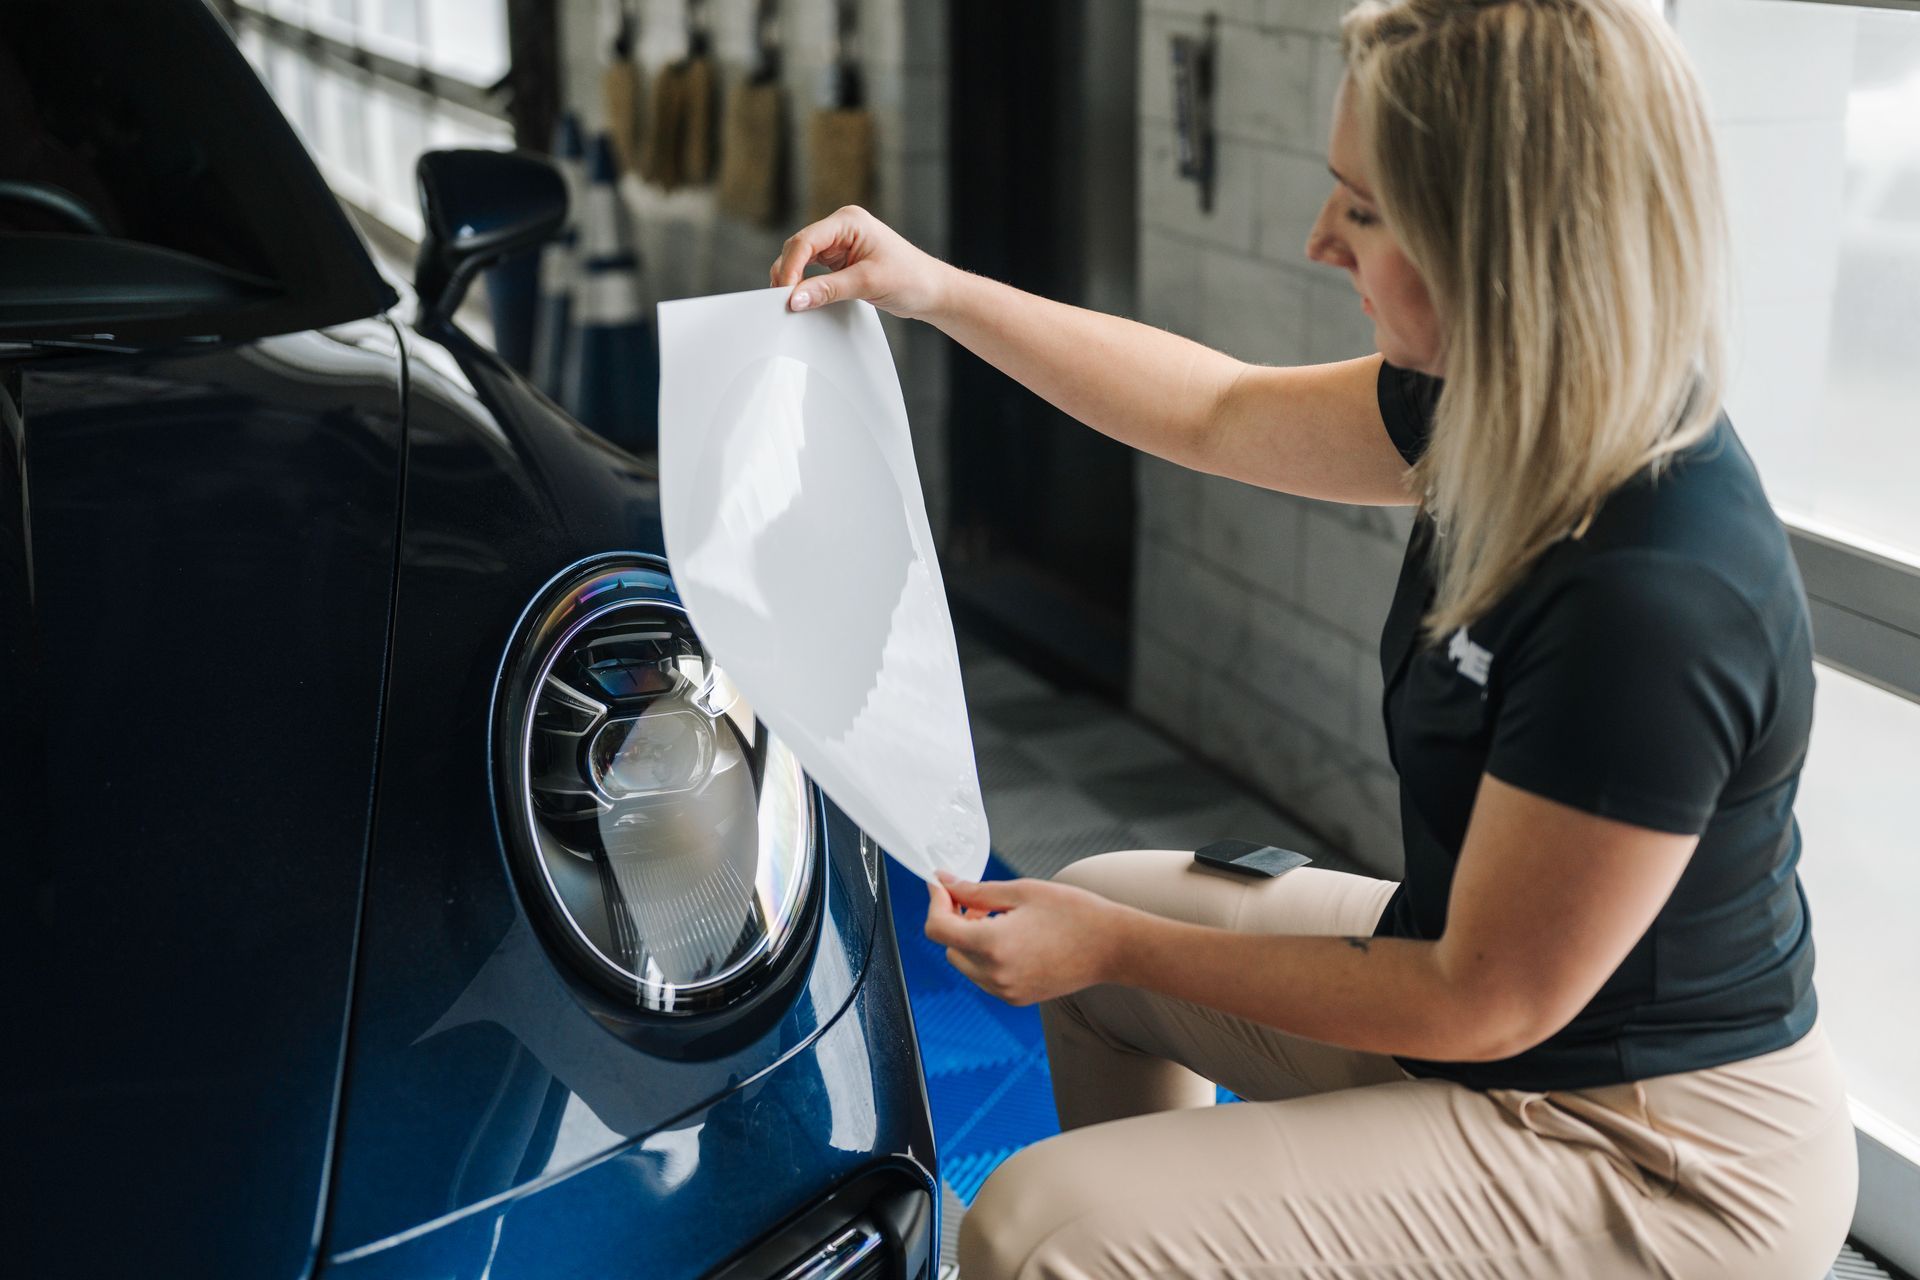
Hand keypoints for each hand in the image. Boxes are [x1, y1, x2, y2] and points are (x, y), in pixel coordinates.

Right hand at [768, 205, 956, 321]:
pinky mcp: (840, 261)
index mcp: (849, 221)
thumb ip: (828, 290)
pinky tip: (804, 299)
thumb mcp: (867, 283)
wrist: (932, 291)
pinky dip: (805, 285)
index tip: (785, 292)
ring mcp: (839, 244)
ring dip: (795, 280)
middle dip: (789, 274)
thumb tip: (795, 299)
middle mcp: (841, 228)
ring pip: (802, 260)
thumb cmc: (912, 278)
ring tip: (791, 303)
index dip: (791, 267)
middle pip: (799, 248)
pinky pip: (813, 271)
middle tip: (783, 302)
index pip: (807, 240)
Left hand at [923, 871, 1129, 1005]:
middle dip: (956, 921)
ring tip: (1001, 918)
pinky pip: (985, 977)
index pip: (938, 928)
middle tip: (980, 901)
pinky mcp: (1017, 998)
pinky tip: (1013, 938)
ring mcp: (1006, 991)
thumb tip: (945, 883)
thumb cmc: (1075, 913)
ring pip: (965, 964)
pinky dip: (987, 957)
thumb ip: (977, 890)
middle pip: (949, 947)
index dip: (936, 902)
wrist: (1114, 947)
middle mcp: (995, 975)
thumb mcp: (1022, 891)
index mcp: (993, 944)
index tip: (942, 886)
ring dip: (970, 940)